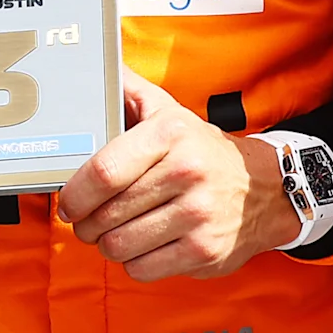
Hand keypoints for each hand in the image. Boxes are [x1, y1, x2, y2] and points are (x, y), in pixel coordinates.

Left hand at [54, 69, 297, 281]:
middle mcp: (187, 173)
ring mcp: (198, 215)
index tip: (66, 203)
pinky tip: (141, 246)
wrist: (265, 190)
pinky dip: (132, 262)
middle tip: (86, 221)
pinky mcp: (205, 251)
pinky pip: (141, 269)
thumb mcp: (169, 112)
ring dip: (106, 244)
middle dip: (85, 223)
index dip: (74, 194)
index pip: (104, 171)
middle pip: (106, 214)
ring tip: (113, 232)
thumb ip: (128, 90)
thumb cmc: (202, 151)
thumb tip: (96, 63)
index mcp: (170, 134)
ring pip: (119, 246)